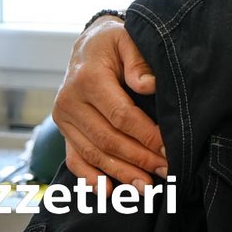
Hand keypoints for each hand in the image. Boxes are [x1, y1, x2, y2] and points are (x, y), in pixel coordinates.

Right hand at [54, 17, 166, 186]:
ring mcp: (64, 119)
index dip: (145, 135)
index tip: (168, 148)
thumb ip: (138, 60)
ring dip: (120, 173)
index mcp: (88, 79)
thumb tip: (149, 85)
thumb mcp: (127, 39)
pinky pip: (75, 159)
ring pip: (93, 154)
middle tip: (164, 172)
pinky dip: (90, 178)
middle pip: (107, 139)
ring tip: (145, 187)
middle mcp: (70, 102)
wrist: (87, 45)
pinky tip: (110, 191)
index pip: (120, 115)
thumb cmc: (113, 43)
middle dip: (138, 159)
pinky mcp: (63, 130)